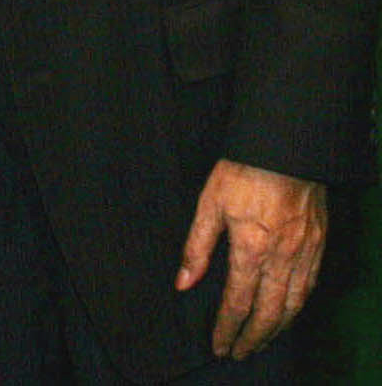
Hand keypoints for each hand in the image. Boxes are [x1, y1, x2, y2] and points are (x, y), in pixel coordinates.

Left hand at [176, 158, 327, 358]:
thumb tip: (183, 282)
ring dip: (278, 328)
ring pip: (294, 304)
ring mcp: (305, 253)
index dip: (227, 328)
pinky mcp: (319, 245)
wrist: (286, 148)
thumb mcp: (208, 204)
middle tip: (240, 353)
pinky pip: (311, 286)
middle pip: (269, 312)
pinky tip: (289, 311)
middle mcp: (282, 258)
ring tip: (262, 340)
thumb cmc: (243, 171)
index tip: (218, 345)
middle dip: (253, 338)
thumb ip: (196, 247)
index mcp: (251, 249)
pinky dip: (299, 306)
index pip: (237, 302)